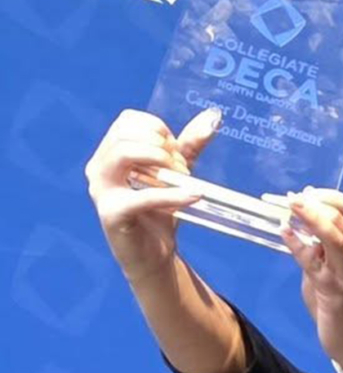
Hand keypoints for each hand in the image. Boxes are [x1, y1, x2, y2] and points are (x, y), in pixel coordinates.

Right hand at [84, 108, 220, 282]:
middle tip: (182, 168)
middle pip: (126, 134)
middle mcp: (99, 167)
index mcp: (110, 153)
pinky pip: (143, 196)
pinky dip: (173, 194)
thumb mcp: (177, 173)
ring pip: (125, 154)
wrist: (154, 255)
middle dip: (162, 146)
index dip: (158, 130)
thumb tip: (213, 116)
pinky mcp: (113, 214)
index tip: (177, 151)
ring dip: (162, 162)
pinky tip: (195, 194)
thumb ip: (190, 146)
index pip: (129, 121)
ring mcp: (102, 190)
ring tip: (184, 179)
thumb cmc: (162, 210)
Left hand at [280, 188, 342, 371]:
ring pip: (336, 236)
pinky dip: (298, 244)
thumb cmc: (340, 307)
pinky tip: (284, 233)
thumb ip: (317, 251)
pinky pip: (314, 262)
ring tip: (291, 205)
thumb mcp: (329, 273)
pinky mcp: (333, 290)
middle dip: (317, 202)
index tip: (307, 192)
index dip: (329, 196)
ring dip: (312, 217)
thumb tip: (298, 225)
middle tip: (291, 198)